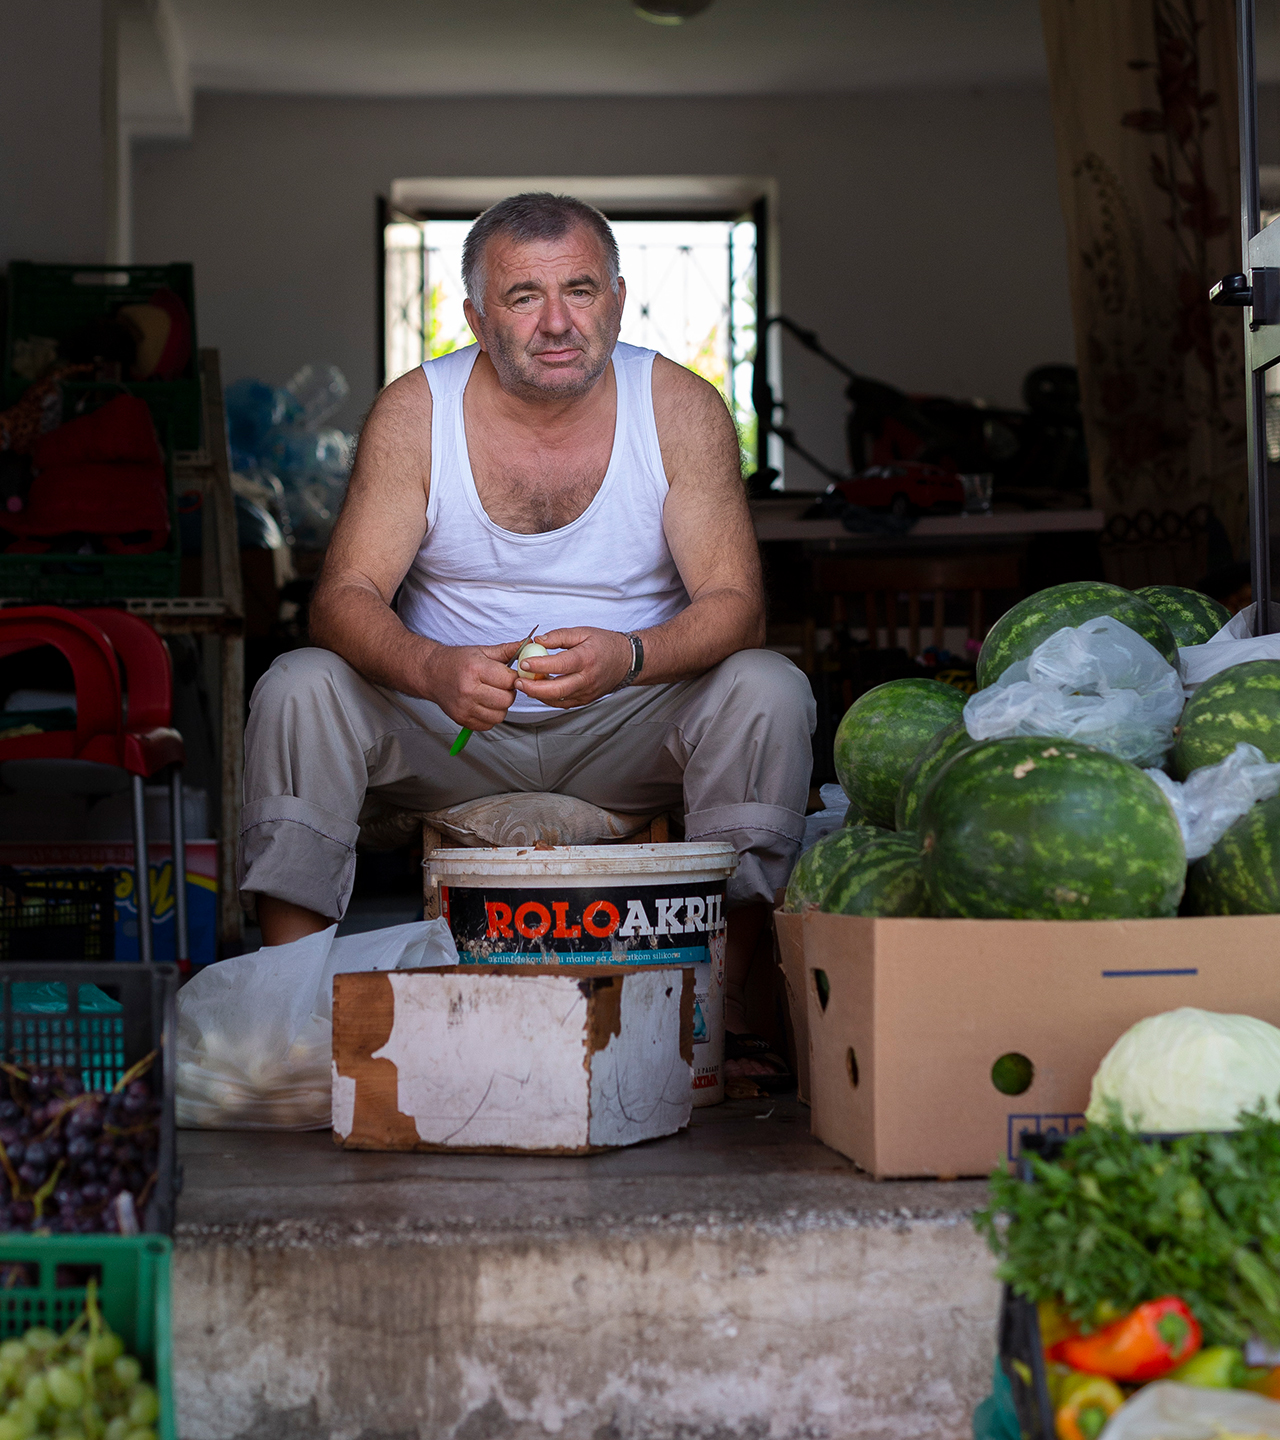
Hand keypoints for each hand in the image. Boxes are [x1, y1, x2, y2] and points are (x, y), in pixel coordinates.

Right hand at [427, 639, 522, 729]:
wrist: (431, 674)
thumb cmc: (457, 662)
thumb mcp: (482, 651)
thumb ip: (508, 650)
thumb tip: (529, 644)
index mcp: (475, 669)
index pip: (510, 680)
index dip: (513, 677)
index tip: (508, 675)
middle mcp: (469, 690)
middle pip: (507, 700)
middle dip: (508, 692)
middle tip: (499, 685)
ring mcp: (464, 707)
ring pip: (500, 715)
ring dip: (500, 706)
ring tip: (491, 695)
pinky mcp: (462, 719)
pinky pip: (489, 724)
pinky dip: (490, 716)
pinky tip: (483, 704)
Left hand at [515, 627, 632, 708]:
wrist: (627, 662)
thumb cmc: (605, 645)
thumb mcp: (583, 632)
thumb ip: (559, 636)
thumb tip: (538, 641)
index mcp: (586, 658)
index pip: (560, 664)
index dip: (539, 665)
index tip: (523, 662)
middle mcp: (587, 678)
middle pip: (557, 689)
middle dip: (533, 688)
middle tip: (517, 682)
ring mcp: (587, 692)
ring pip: (557, 699)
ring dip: (538, 694)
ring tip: (525, 684)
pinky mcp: (585, 700)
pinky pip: (563, 703)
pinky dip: (548, 698)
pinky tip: (539, 690)